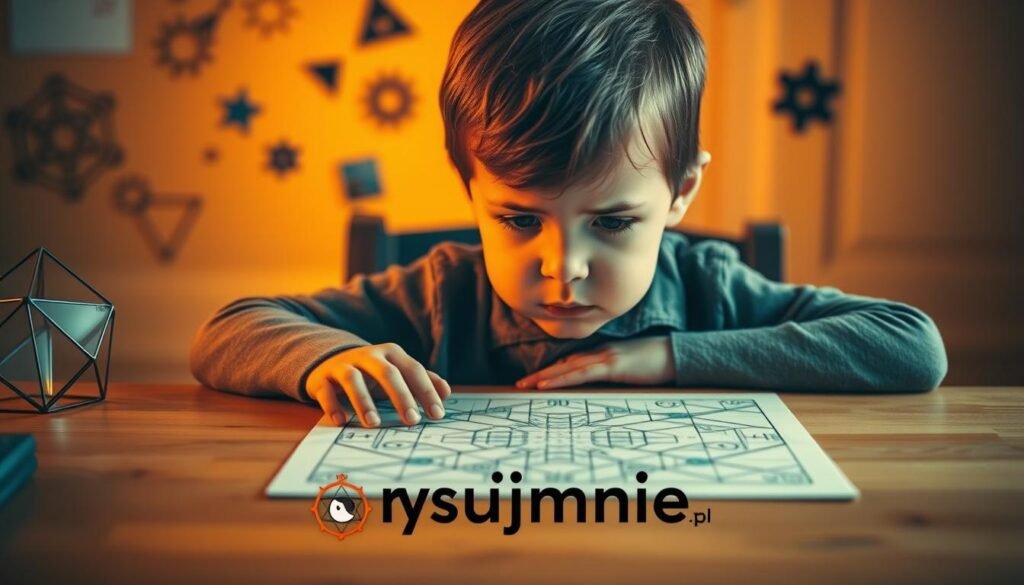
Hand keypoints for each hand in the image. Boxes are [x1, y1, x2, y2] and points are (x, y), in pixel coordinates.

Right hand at [304, 343, 451, 427]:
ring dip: (364, 401)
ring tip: (374, 423)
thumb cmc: (373, 373)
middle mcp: (369, 355)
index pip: (414, 370)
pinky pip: (326, 390)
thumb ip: (422, 380)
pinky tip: (341, 421)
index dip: (426, 392)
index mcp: (392, 353)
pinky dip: (333, 405)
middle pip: (387, 373)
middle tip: (412, 420)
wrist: (330, 361)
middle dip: (401, 396)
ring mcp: (343, 365)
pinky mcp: (322, 378)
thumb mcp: (398, 372)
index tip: (437, 415)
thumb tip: (446, 392)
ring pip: (353, 379)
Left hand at [515, 336, 675, 388]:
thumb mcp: (632, 368)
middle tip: (520, 384)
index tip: (536, 379)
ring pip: (568, 368)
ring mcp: (606, 358)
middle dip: (541, 374)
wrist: (677, 354)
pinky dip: (562, 378)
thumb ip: (616, 372)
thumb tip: (605, 383)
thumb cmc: (658, 363)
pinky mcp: (613, 366)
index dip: (552, 370)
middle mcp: (600, 353)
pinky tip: (548, 385)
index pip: (572, 362)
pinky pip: (582, 374)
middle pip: (564, 363)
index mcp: (604, 353)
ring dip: (545, 377)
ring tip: (526, 386)